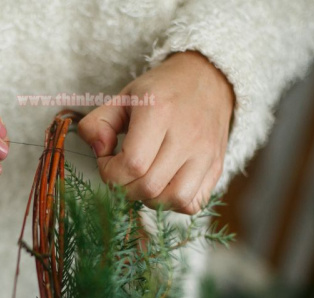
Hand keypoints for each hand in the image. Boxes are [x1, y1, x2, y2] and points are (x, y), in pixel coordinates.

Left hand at [78, 51, 233, 214]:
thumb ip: (97, 123)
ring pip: (174, 200)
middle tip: (121, 172)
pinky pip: (193, 202)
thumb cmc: (160, 91)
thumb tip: (98, 151)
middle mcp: (186, 134)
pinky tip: (164, 185)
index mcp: (159, 111)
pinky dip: (174, 203)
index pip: (131, 164)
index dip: (110, 172)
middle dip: (124, 188)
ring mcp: (205, 153)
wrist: (208, 79)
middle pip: (149, 186)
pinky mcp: (216, 166)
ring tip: (142, 181)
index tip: (107, 160)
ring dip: (149, 199)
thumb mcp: (122, 97)